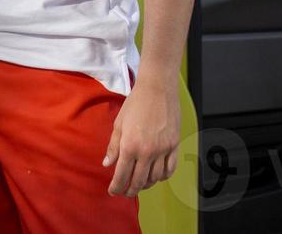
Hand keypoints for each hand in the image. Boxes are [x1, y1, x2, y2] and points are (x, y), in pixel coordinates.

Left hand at [104, 78, 180, 197]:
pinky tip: (156, 176)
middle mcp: (147, 151)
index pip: (122, 175)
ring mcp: (163, 149)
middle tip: (125, 192)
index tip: (113, 191)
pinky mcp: (174, 145)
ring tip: (139, 184)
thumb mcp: (119, 124)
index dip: (116, 187)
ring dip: (146, 185)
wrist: (157, 88)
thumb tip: (107, 164)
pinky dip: (163, 177)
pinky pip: (170, 169)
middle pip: (138, 181)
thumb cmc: (136, 103)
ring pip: (155, 178)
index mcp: (130, 146)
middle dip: (130, 190)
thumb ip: (113, 146)